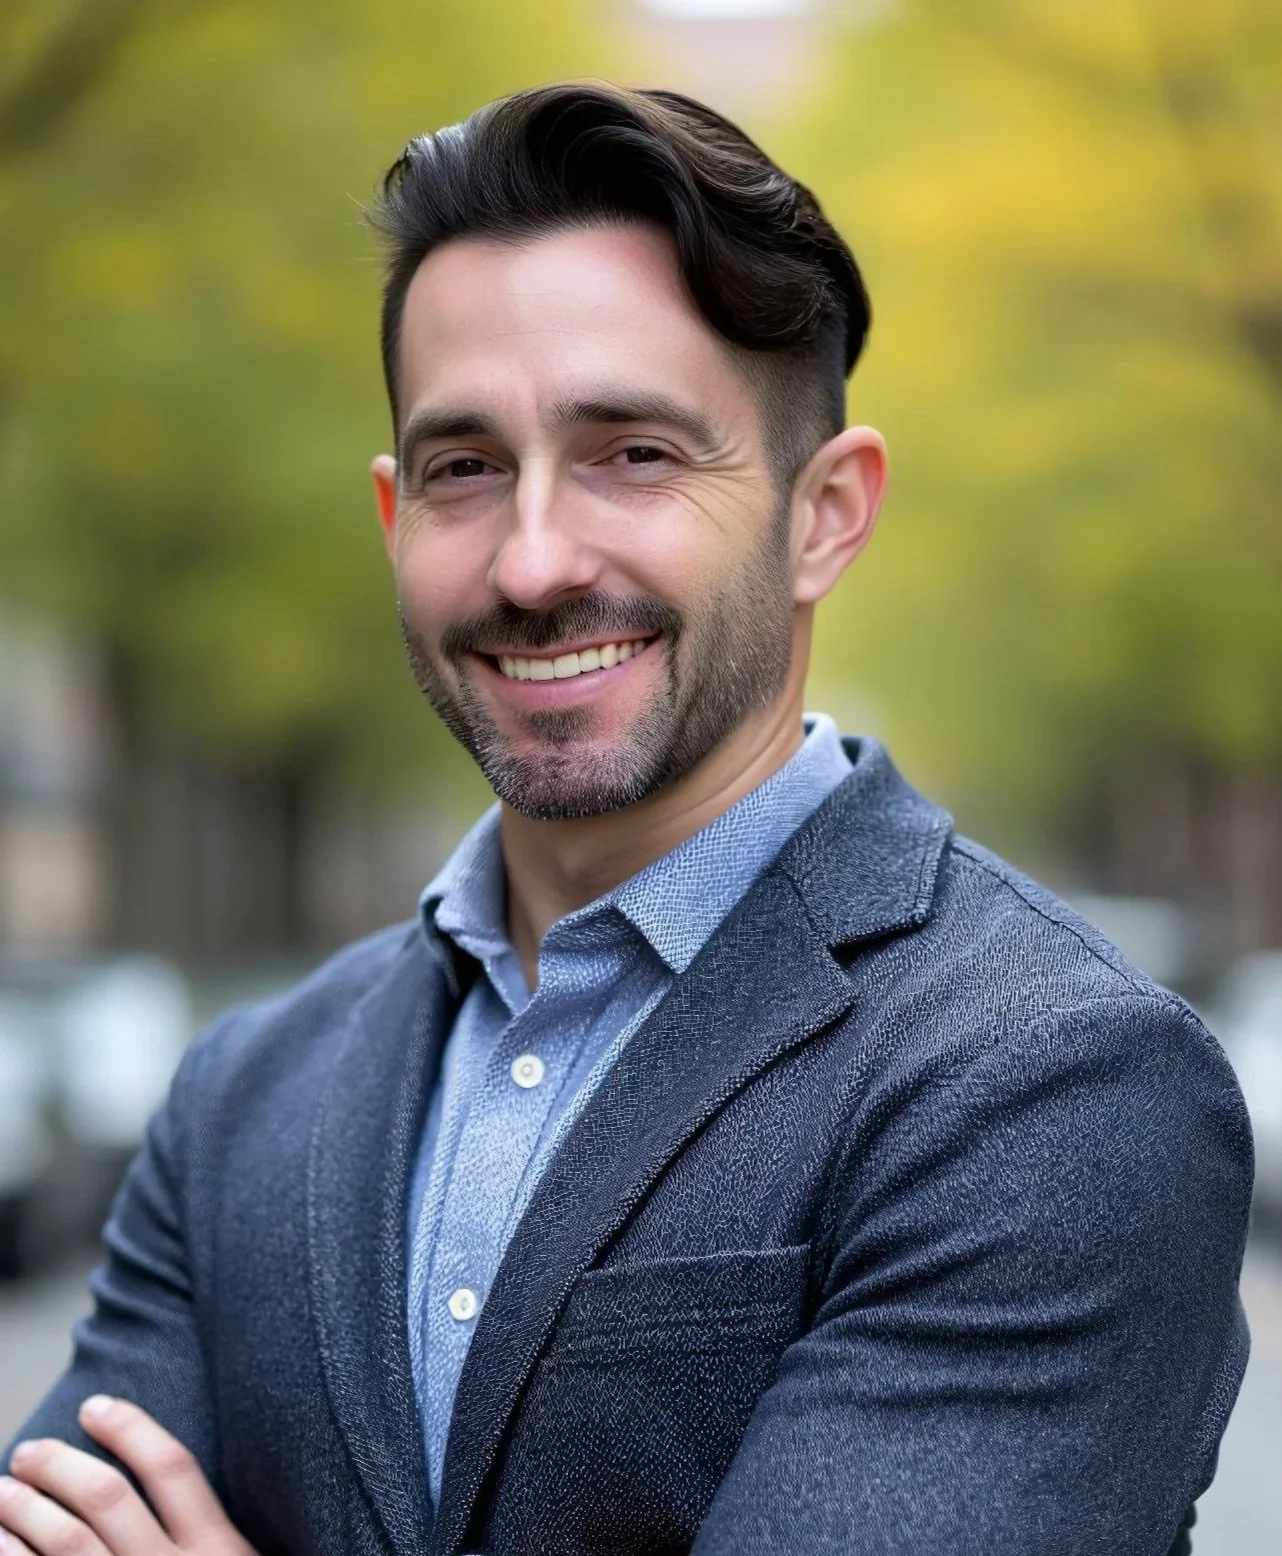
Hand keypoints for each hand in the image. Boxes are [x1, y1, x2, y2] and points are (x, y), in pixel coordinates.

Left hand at [0, 1396, 254, 1554]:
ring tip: (2, 1492)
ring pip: (67, 1541)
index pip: (171, 1466)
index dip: (130, 1428)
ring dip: (25, 1510)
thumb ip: (219, 1534)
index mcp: (218, 1548)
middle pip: (107, 1498)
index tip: (94, 1405)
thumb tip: (173, 1473)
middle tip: (27, 1453)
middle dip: (58, 1466)